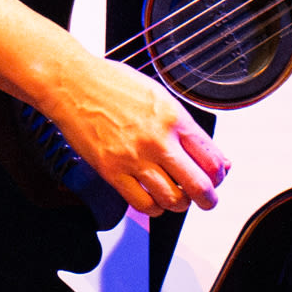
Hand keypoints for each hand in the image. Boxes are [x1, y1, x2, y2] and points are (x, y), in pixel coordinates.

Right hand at [38, 50, 228, 217]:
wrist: (72, 83)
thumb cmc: (112, 84)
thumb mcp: (158, 96)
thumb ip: (184, 126)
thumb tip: (209, 152)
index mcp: (173, 118)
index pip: (212, 159)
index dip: (219, 175)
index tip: (215, 177)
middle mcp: (157, 140)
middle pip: (199, 185)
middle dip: (208, 199)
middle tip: (206, 200)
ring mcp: (134, 157)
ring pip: (173, 199)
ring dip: (180, 204)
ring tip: (176, 198)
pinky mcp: (111, 171)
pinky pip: (142, 203)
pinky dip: (153, 208)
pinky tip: (152, 198)